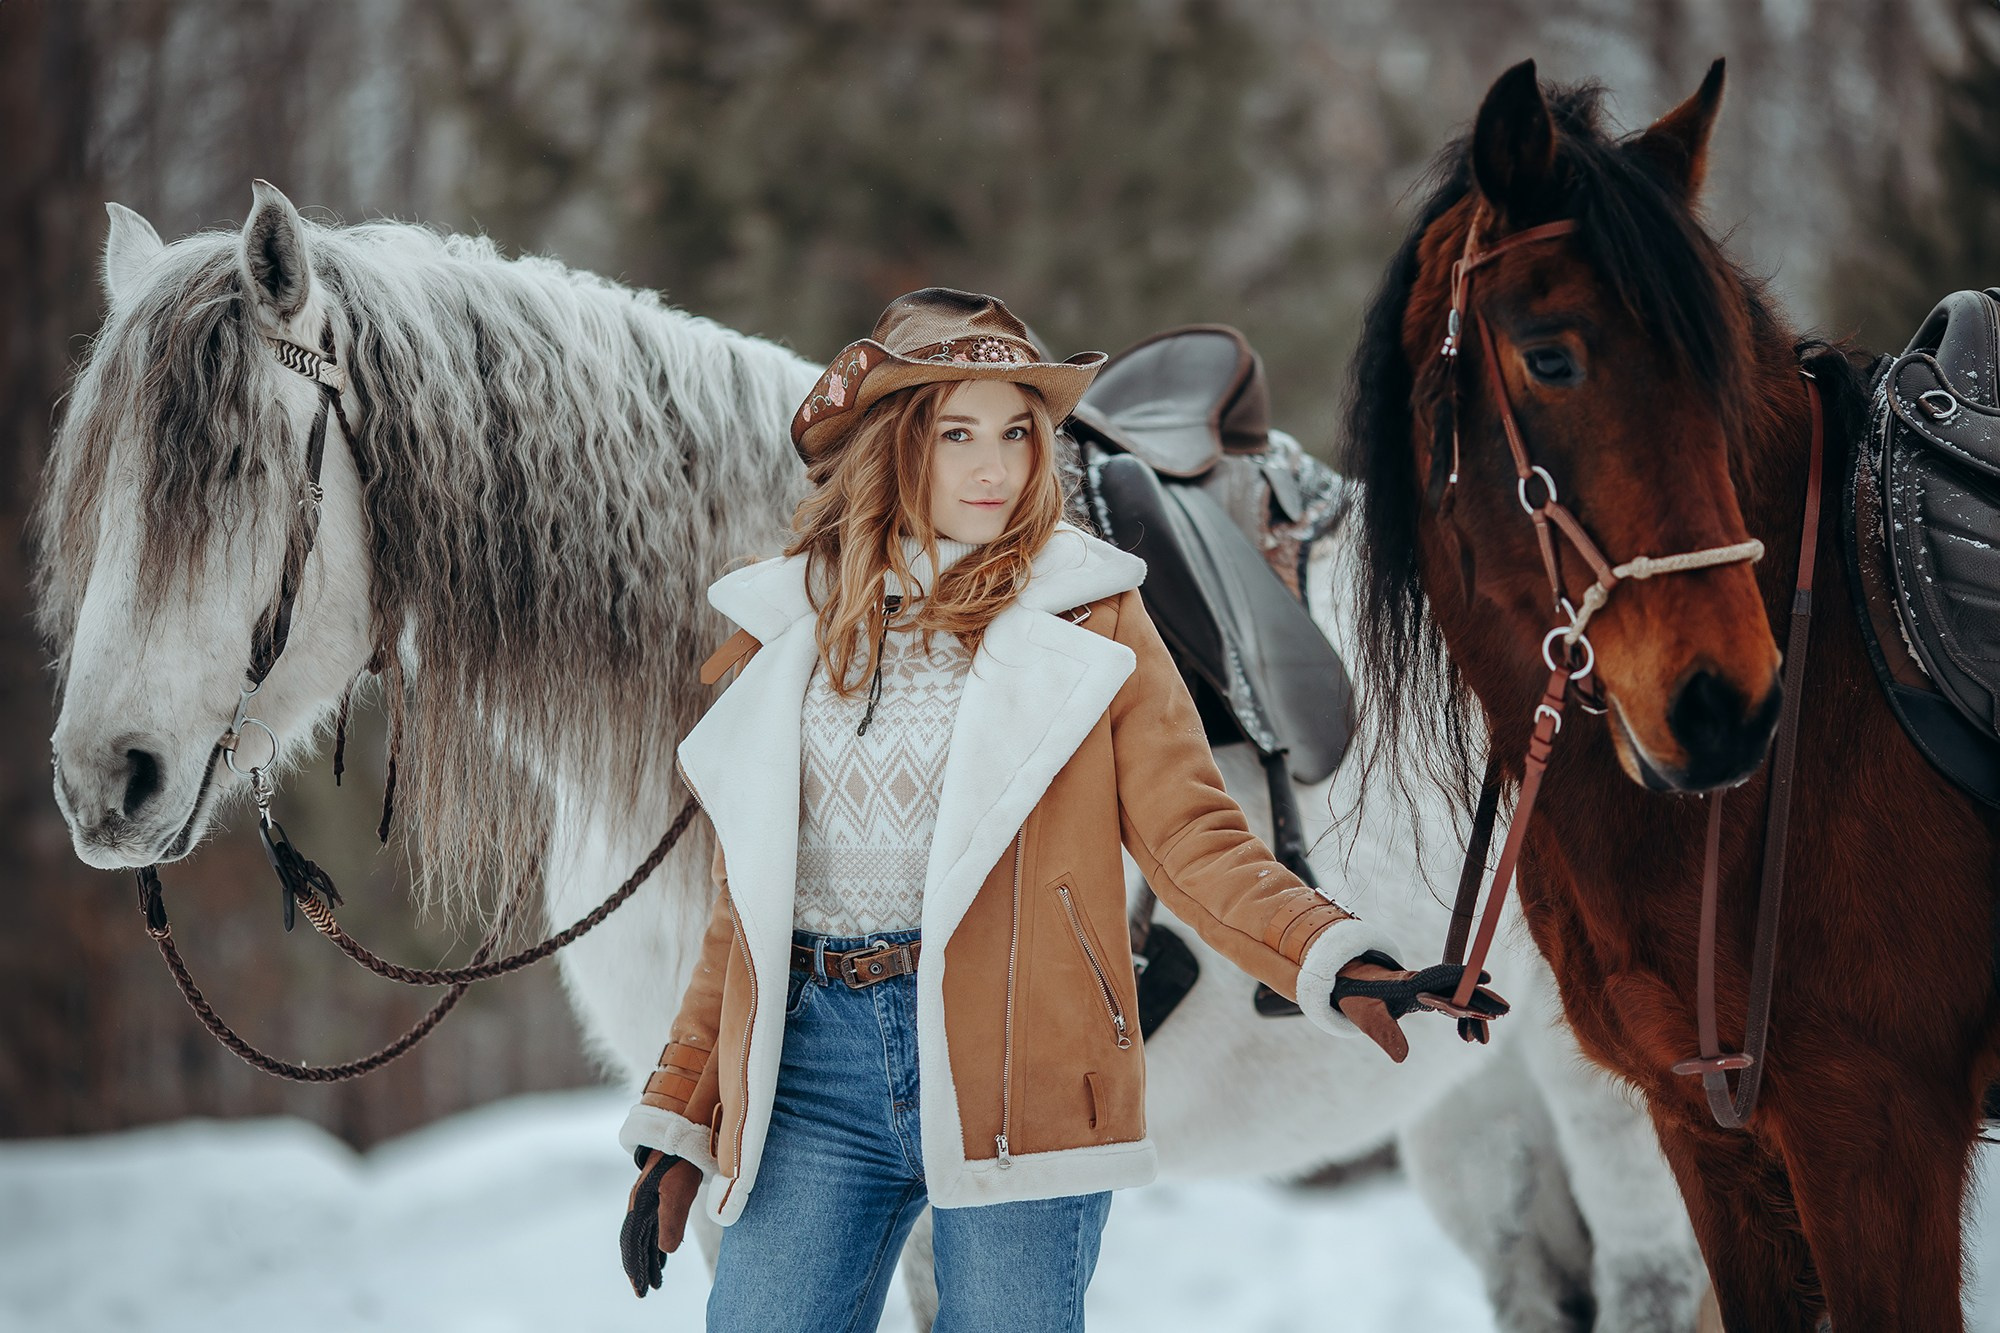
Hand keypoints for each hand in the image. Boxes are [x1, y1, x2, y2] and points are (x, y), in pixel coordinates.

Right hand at [620, 1148, 702, 1296]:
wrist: (685, 1133)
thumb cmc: (681, 1162)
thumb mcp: (679, 1191)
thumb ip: (672, 1221)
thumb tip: (667, 1251)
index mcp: (639, 1205)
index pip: (631, 1243)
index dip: (634, 1266)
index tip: (640, 1288)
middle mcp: (640, 1204)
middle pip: (635, 1243)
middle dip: (639, 1268)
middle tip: (644, 1292)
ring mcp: (649, 1200)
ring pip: (645, 1236)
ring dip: (649, 1259)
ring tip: (656, 1281)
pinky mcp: (661, 1196)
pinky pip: (653, 1227)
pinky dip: (656, 1244)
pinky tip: (663, 1254)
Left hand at [1332, 950, 1510, 1061]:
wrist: (1349, 985)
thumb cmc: (1358, 998)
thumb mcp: (1368, 1018)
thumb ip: (1385, 1035)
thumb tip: (1402, 1059)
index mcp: (1410, 983)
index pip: (1442, 977)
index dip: (1464, 977)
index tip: (1486, 979)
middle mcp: (1422, 983)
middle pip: (1457, 987)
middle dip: (1480, 998)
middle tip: (1504, 1012)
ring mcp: (1426, 989)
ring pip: (1456, 998)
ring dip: (1473, 1014)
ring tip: (1484, 1039)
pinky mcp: (1425, 997)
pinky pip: (1449, 1005)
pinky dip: (1461, 1019)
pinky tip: (1467, 1037)